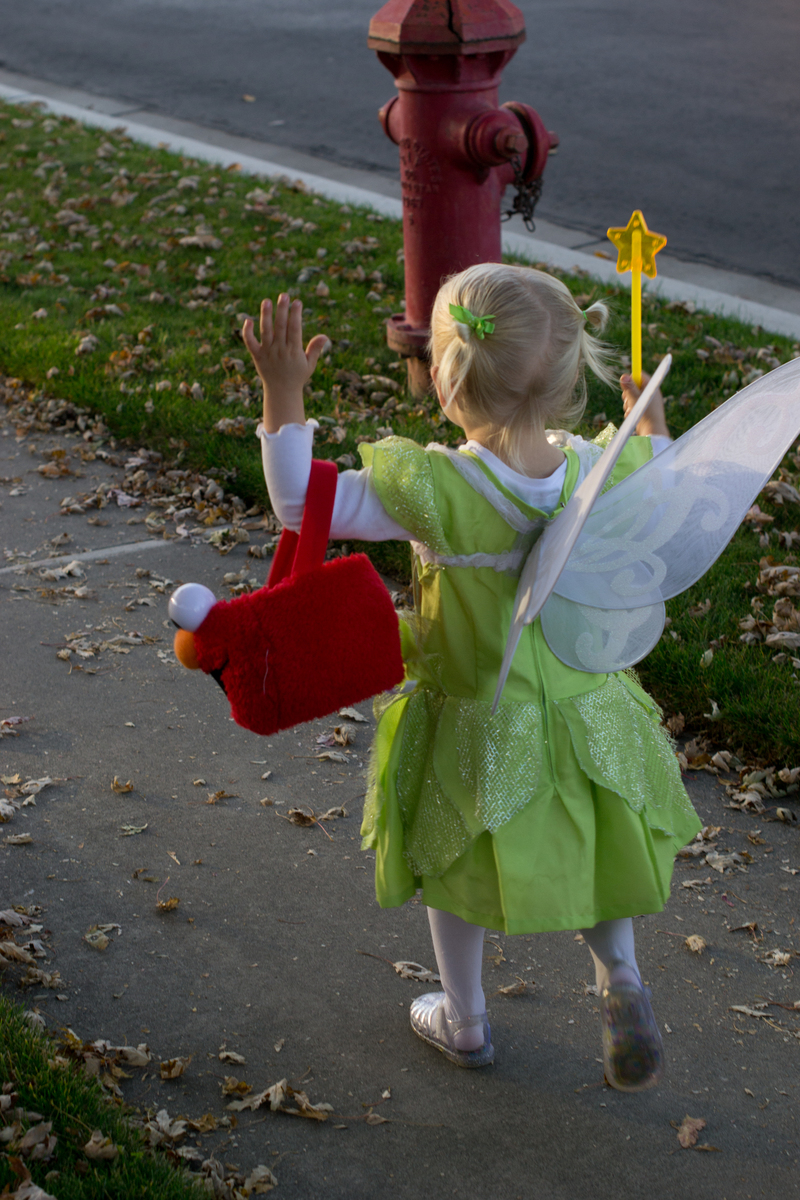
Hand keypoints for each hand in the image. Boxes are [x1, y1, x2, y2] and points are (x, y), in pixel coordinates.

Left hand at [242, 294, 330, 432]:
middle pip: (280, 326)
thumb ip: (315, 349)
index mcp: (294, 351)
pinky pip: (250, 343)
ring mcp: (267, 353)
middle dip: (282, 310)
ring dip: (266, 316)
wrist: (281, 392)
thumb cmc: (297, 376)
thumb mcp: (310, 364)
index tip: (297, 302)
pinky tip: (248, 320)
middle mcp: (280, 350)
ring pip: (265, 331)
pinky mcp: (257, 356)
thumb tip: (324, 336)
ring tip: (266, 301)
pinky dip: (248, 332)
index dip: (296, 315)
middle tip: (284, 295)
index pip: (295, 329)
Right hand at [620, 371, 669, 437]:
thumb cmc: (645, 412)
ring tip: (631, 410)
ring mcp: (646, 402)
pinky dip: (630, 410)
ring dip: (628, 404)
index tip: (626, 384)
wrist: (652, 430)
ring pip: (631, 398)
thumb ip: (629, 387)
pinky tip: (632, 415)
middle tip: (628, 399)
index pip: (640, 375)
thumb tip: (623, 375)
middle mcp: (649, 393)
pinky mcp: (643, 410)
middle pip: (633, 387)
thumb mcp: (635, 397)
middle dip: (627, 394)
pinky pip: (633, 406)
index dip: (631, 378)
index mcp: (651, 386)